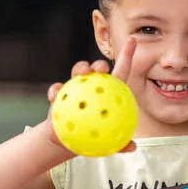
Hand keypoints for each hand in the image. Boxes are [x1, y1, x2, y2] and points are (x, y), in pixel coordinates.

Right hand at [44, 37, 138, 152]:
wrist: (70, 142)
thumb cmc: (94, 136)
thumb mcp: (109, 141)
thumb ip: (121, 143)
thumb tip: (132, 147)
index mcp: (110, 91)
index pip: (122, 71)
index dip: (127, 56)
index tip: (133, 41)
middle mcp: (94, 86)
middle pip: (98, 69)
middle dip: (99, 64)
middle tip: (100, 68)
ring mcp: (76, 88)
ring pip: (78, 72)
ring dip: (80, 68)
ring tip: (81, 73)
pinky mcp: (60, 96)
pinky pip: (56, 90)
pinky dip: (55, 90)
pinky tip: (54, 95)